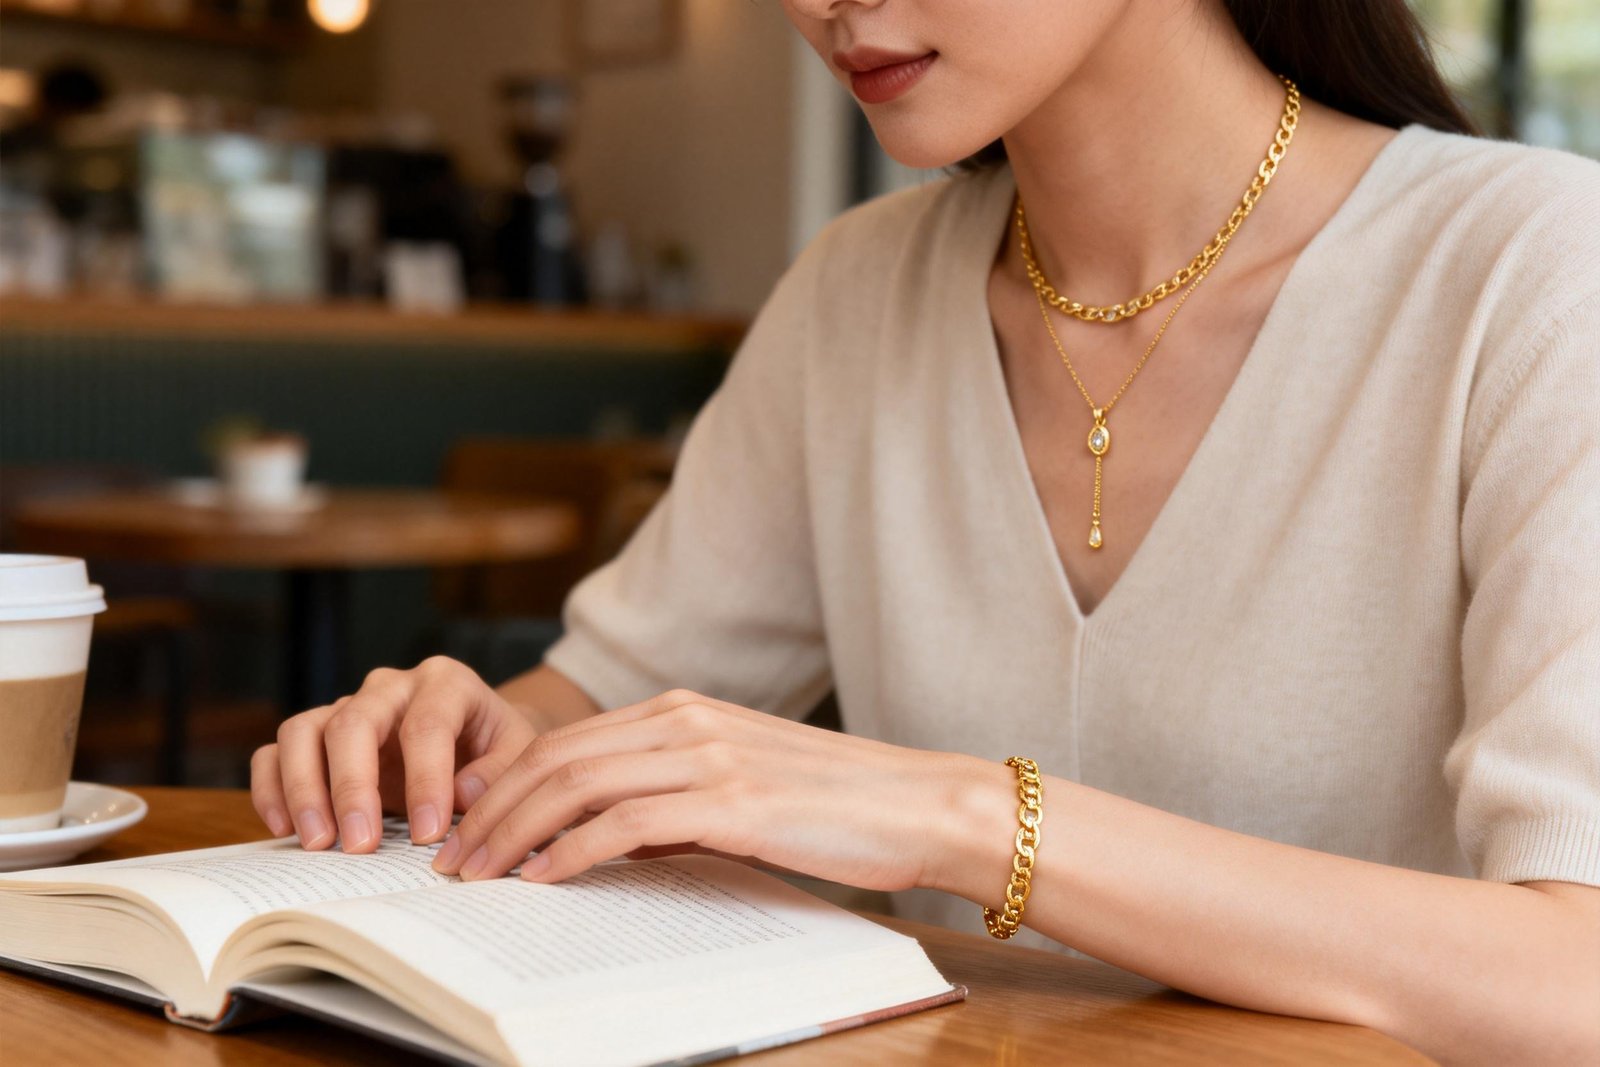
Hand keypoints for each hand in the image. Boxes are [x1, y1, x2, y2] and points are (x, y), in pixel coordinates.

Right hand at [250, 656, 536, 852]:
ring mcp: (347, 707)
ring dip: (304, 789)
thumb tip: (462, 793)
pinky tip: (287, 829)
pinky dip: (273, 787)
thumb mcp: (519, 756)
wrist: (477, 742)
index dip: (426, 780)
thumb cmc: (496, 750)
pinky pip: (277, 751)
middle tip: (360, 846)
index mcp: (445, 683)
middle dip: (352, 787)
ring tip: (319, 843)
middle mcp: (389, 687)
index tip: (430, 834)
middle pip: (353, 722)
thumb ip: (499, 773)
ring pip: (303, 731)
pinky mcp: (317, 735)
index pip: (426, 725)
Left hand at [430, 688, 1011, 894]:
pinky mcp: (730, 801)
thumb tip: (612, 836)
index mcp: (686, 711)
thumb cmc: (839, 804)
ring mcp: (708, 756)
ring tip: (477, 875)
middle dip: (491, 809)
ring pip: (576, 785)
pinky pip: (624, 824)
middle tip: (452, 857)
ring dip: (513, 832)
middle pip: (557, 758)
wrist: (922, 803)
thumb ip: (676, 796)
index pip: (569, 741)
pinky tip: (543, 879)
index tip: (468, 822)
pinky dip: (570, 852)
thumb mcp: (743, 785)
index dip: (506, 783)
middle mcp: (687, 721)